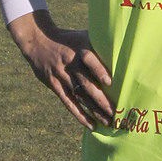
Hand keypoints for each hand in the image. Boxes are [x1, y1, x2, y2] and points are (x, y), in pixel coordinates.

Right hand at [8, 11, 112, 128]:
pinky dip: (80, 115)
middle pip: (86, 84)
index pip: (89, 59)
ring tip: (109, 122)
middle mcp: (70, 64)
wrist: (38, 41)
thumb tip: (124, 46)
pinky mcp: (54, 85)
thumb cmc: (69, 39)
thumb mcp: (82, 36)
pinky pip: (68, 102)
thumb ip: (100, 42)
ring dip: (94, 110)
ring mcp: (61, 76)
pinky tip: (91, 124)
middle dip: (102, 100)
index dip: (98, 70)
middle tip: (116, 112)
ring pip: (80, 96)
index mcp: (79, 50)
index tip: (109, 81)